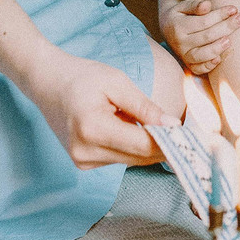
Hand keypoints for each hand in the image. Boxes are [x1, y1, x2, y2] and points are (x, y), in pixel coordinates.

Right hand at [24, 48, 177, 168]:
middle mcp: (85, 151)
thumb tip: (172, 126)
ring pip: (132, 159)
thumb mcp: (117, 83)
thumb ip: (145, 107)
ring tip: (147, 122)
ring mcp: (82, 160)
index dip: (171, 143)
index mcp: (93, 129)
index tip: (194, 138)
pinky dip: (130, 146)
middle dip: (164, 146)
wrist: (45, 81)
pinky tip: (125, 127)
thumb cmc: (81, 76)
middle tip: (187, 134)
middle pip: (140, 157)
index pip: (143, 146)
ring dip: (146, 145)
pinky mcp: (83, 162)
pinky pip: (119, 158)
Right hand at [159, 0, 239, 73]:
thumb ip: (194, 5)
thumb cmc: (182, 15)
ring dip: (218, 48)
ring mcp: (184, 56)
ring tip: (230, 40)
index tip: (234, 9)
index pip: (203, 21)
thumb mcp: (183, 6)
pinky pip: (199, 69)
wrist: (168, 29)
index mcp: (178, 26)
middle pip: (207, 36)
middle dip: (227, 27)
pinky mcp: (189, 65)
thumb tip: (207, 5)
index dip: (220, 15)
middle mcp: (180, 43)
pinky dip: (209, 66)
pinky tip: (219, 59)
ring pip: (202, 54)